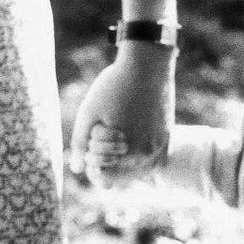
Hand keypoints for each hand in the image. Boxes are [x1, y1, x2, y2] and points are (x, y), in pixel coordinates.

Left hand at [69, 44, 174, 187]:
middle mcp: (148, 156)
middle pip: (119, 174)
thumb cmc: (114, 87)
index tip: (91, 139)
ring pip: (133, 166)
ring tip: (115, 126)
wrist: (147, 64)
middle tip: (103, 127)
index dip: (91, 161)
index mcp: (129, 154)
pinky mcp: (166, 136)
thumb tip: (77, 168)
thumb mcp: (89, 114)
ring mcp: (160, 146)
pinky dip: (135, 147)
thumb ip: (80, 145)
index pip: (104, 179)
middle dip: (105, 156)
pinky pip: (147, 155)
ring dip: (120, 154)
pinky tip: (128, 126)